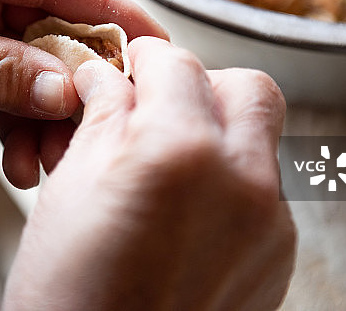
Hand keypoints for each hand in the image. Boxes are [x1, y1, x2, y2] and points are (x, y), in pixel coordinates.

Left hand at [0, 0, 165, 164]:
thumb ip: (0, 71)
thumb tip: (69, 90)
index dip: (106, 10)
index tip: (151, 43)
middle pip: (50, 26)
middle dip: (74, 80)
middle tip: (99, 121)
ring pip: (33, 69)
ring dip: (46, 115)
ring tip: (48, 159)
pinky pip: (7, 96)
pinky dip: (19, 128)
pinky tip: (20, 162)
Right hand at [3, 37, 295, 310]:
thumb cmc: (69, 300)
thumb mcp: (68, 188)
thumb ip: (102, 115)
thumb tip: (107, 77)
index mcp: (179, 152)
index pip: (176, 63)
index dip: (144, 59)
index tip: (129, 68)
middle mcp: (241, 181)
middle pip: (248, 88)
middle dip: (201, 84)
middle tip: (159, 105)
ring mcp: (268, 223)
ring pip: (259, 139)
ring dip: (217, 134)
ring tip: (166, 166)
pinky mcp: (276, 256)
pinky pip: (263, 190)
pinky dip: (228, 182)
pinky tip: (184, 213)